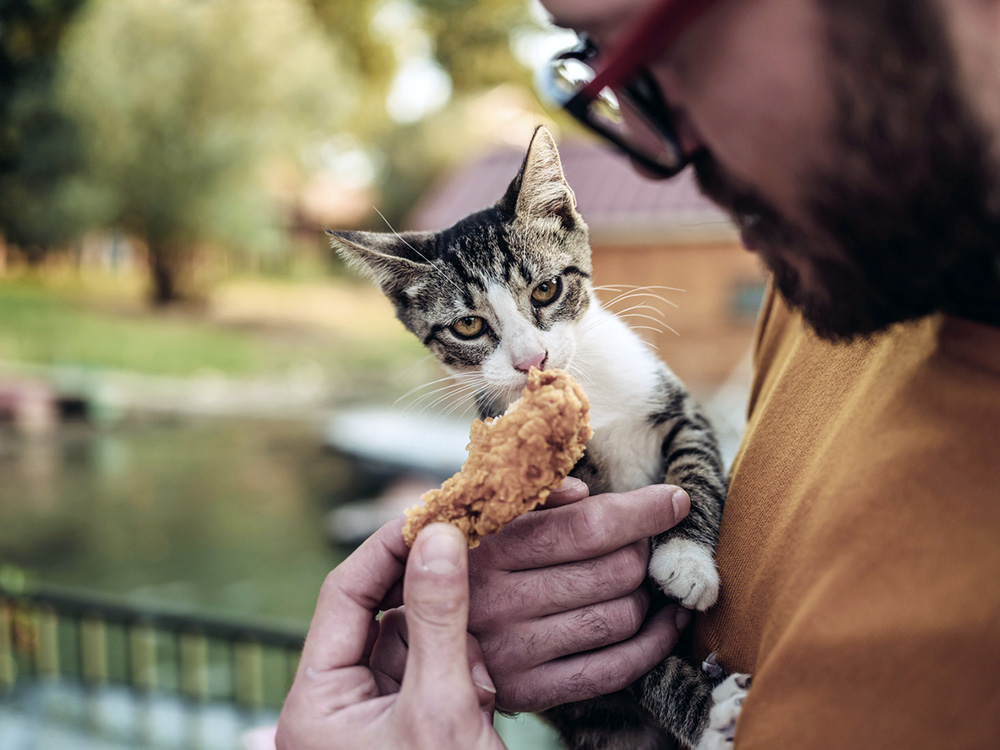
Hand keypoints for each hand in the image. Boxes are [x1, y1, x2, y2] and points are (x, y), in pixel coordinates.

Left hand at [276, 520, 504, 749]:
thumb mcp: (441, 706)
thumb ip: (438, 619)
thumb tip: (440, 536)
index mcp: (315, 705)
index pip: (343, 595)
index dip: (388, 549)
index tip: (432, 515)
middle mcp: (336, 705)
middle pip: (382, 613)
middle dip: (430, 606)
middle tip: (467, 561)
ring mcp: (374, 713)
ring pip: (415, 637)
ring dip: (454, 648)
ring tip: (476, 693)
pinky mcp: (411, 718)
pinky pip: (435, 664)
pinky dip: (464, 672)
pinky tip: (480, 703)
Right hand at [469, 479, 690, 711]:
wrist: (421, 636)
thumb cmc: (466, 562)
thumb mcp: (481, 518)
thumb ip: (530, 499)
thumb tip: (584, 493)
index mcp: (488, 549)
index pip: (584, 528)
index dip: (641, 511)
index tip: (674, 499)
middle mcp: (497, 602)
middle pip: (612, 571)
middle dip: (643, 550)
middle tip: (643, 543)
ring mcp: (513, 651)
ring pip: (620, 617)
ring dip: (647, 594)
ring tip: (641, 579)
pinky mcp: (529, 691)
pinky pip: (614, 670)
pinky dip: (654, 643)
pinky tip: (666, 620)